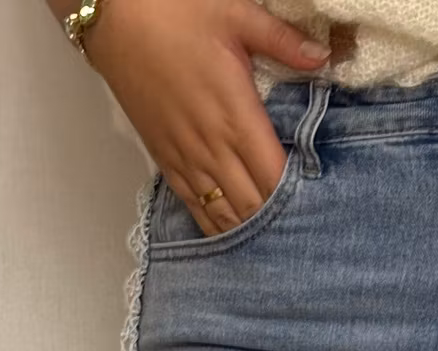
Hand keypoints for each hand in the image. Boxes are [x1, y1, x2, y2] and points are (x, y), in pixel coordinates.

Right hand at [80, 0, 330, 235]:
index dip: (298, 198)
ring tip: (273, 241)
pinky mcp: (165, 160)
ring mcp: (186, 159)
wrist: (114, 17)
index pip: (276, 179)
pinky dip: (217, 226)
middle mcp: (213, 148)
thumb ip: (282, 41)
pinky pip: (195, 208)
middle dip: (278, 222)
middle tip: (301, 228)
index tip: (317, 201)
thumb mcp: (237, 15)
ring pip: (224, 215)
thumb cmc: (175, 11)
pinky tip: (234, 236)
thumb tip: (323, 55)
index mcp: (237, 117)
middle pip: (253, 207)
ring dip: (249, 230)